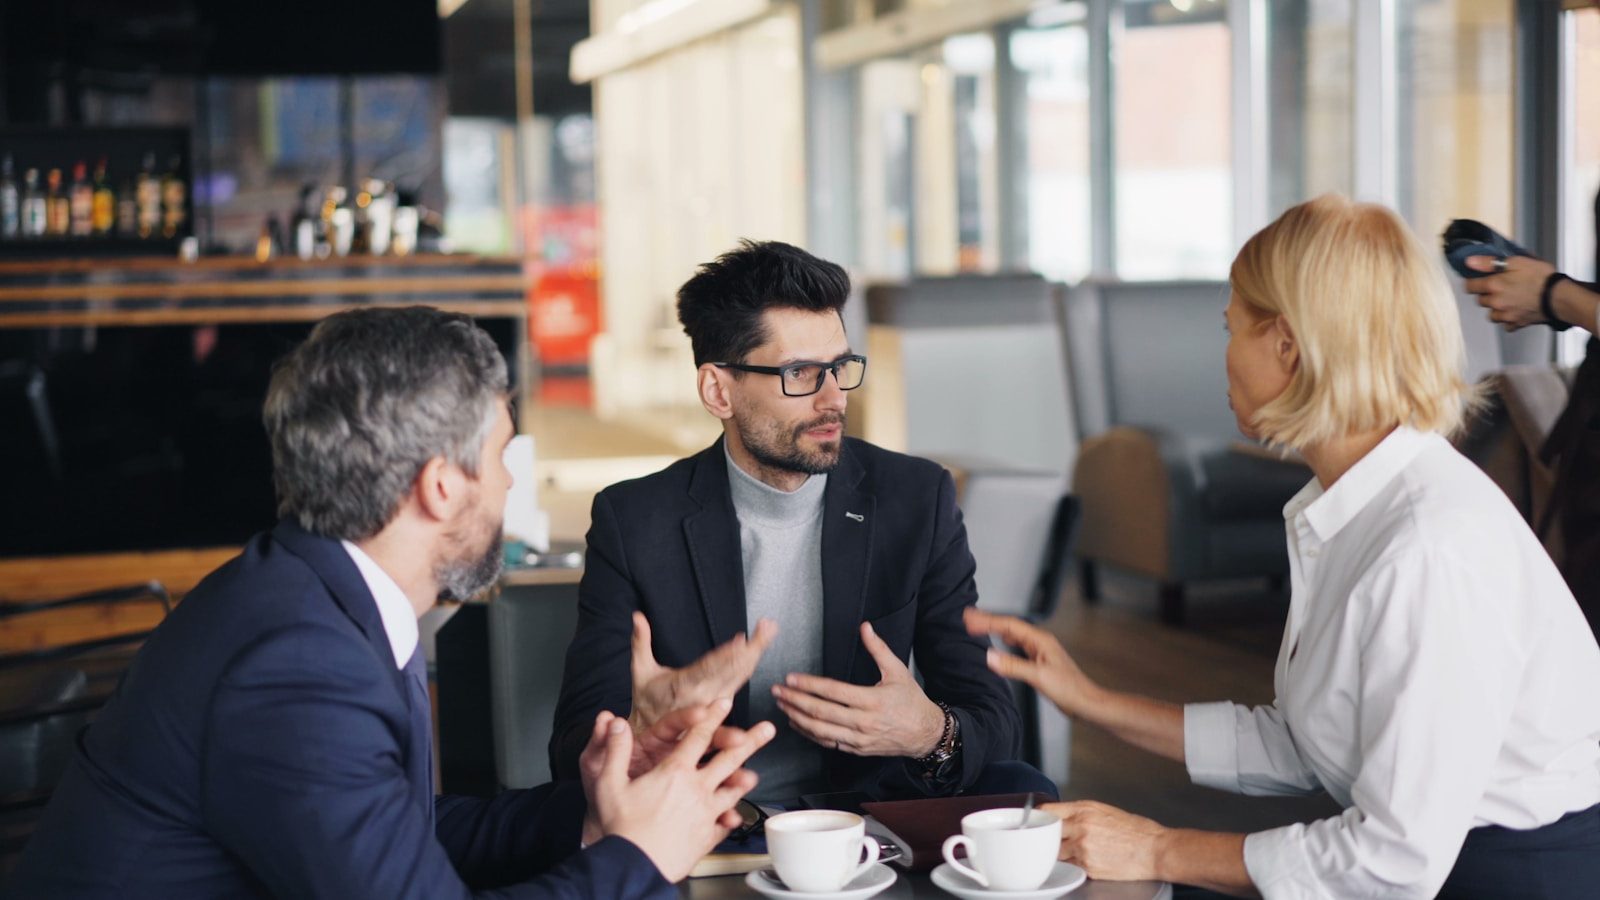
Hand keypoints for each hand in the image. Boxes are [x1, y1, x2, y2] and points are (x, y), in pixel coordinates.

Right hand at [586, 699, 775, 881]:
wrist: (633, 866)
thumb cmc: (621, 828)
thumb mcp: (608, 783)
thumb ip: (615, 750)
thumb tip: (614, 723)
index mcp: (675, 771)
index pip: (698, 736)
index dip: (713, 716)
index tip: (725, 703)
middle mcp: (696, 789)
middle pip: (729, 758)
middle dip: (750, 740)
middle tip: (767, 729)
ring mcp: (706, 813)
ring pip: (732, 790)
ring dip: (744, 779)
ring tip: (755, 774)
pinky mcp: (707, 836)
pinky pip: (724, 824)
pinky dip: (731, 819)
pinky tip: (734, 818)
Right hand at [629, 612, 776, 735]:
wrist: (651, 733)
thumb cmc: (647, 700)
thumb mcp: (640, 671)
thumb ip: (640, 642)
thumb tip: (637, 616)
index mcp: (683, 686)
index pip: (708, 669)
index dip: (726, 655)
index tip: (741, 640)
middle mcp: (703, 695)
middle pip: (731, 671)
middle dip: (751, 648)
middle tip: (766, 627)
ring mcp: (715, 702)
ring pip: (739, 676)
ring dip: (755, 654)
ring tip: (767, 633)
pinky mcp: (722, 706)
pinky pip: (738, 686)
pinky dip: (748, 668)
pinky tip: (758, 653)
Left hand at [771, 622, 943, 757]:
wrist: (925, 734)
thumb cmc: (912, 702)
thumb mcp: (898, 671)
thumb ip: (878, 649)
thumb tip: (865, 627)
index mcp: (872, 700)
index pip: (833, 691)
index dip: (809, 684)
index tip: (791, 678)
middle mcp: (863, 721)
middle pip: (821, 711)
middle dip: (795, 700)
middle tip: (778, 691)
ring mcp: (858, 738)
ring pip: (820, 730)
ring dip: (797, 717)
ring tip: (782, 705)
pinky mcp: (856, 749)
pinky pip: (827, 743)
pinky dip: (809, 733)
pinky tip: (797, 723)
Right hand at [964, 608, 1098, 718]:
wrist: (1086, 702)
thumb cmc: (1070, 690)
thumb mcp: (1038, 677)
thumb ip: (1013, 666)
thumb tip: (989, 656)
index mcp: (1040, 640)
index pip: (1008, 625)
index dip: (987, 621)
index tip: (969, 619)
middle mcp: (1039, 642)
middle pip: (1009, 627)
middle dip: (988, 621)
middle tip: (967, 617)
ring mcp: (1039, 651)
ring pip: (1012, 636)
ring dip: (994, 630)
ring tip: (978, 626)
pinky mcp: (1039, 662)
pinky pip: (1017, 647)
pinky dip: (1003, 643)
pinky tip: (999, 644)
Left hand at [1049, 800, 1166, 881]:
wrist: (1156, 851)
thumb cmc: (1137, 831)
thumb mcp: (1105, 811)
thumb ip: (1080, 814)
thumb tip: (1062, 818)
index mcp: (1084, 810)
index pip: (1048, 811)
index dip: (1040, 817)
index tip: (1037, 822)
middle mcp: (1081, 828)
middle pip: (1047, 834)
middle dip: (1048, 838)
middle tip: (1054, 840)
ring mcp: (1083, 849)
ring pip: (1056, 853)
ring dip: (1060, 854)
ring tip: (1076, 852)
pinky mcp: (1088, 868)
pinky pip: (1071, 867)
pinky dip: (1074, 865)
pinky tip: (1087, 861)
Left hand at [1463, 254, 1556, 330]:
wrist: (1559, 296)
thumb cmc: (1541, 277)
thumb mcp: (1516, 261)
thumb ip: (1489, 262)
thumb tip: (1469, 262)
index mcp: (1494, 286)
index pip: (1470, 287)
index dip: (1473, 282)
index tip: (1478, 280)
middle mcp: (1496, 302)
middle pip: (1481, 300)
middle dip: (1488, 294)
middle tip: (1501, 287)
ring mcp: (1506, 315)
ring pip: (1492, 314)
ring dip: (1497, 308)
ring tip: (1509, 299)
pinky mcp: (1516, 323)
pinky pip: (1506, 324)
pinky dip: (1509, 319)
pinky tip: (1516, 310)